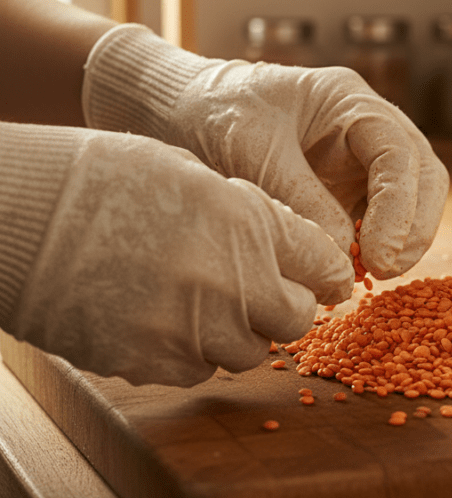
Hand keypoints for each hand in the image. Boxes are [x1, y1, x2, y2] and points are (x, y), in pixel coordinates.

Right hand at [6, 126, 352, 386]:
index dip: (328, 270)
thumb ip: (248, 216)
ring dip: (241, 331)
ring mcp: (191, 328)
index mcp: (249, 223)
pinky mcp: (148, 362)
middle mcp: (232, 282)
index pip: (322, 262)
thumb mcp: (194, 176)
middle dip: (287, 305)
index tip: (327, 276)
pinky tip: (169, 319)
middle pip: (295, 318)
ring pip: (249, 351)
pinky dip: (194, 351)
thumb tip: (280, 245)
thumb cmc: (104, 177)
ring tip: (208, 301)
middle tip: (267, 291)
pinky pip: (196, 369)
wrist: (23, 214)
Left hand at [83, 24, 448, 279]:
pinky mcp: (348, 188)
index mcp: (351, 102)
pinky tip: (353, 271)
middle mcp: (369, 128)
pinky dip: (375, 246)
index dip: (400, 207)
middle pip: (423, 176)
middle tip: (386, 271)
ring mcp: (362, 159)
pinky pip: (379, 219)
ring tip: (372, 275)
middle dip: (415, 227)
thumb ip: (302, 200)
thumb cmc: (215, 115)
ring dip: (403, 240)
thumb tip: (344, 257)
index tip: (379, 255)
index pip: (399, 153)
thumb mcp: (254, 152)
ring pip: (411, 200)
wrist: (182, 112)